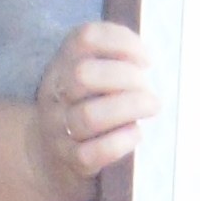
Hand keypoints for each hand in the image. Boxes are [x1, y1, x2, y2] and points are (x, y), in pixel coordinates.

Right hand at [25, 21, 157, 200]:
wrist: (47, 158)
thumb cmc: (87, 108)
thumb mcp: (90, 79)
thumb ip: (116, 63)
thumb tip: (152, 63)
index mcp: (63, 65)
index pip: (85, 38)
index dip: (121, 42)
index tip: (146, 59)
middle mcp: (56, 94)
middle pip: (83, 75)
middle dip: (125, 77)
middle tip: (148, 87)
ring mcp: (60, 129)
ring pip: (89, 116)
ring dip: (129, 108)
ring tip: (152, 107)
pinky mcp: (72, 161)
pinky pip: (94, 152)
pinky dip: (122, 141)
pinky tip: (136, 133)